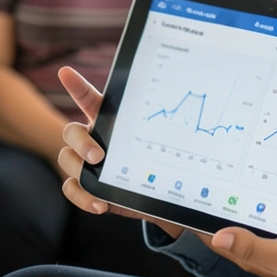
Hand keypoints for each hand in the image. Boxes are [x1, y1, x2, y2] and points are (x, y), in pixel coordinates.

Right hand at [55, 67, 183, 236]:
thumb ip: (175, 138)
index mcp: (110, 119)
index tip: (66, 72)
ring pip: (66, 158)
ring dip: (78, 169)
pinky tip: (100, 204)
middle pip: (71, 131)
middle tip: (97, 156)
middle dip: (80, 142)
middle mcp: (93, 137)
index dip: (77, 85)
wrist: (158, 192)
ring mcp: (86, 162)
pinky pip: (70, 188)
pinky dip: (81, 196)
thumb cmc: (159, 161)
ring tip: (98, 183)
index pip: (89, 98)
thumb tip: (211, 121)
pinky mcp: (86, 186)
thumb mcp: (166, 145)